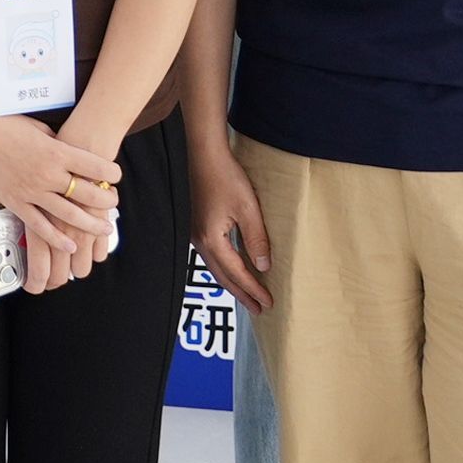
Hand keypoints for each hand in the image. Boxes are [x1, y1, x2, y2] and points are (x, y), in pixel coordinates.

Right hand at [0, 114, 120, 290]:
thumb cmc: (6, 125)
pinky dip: (56, 238)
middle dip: (106, 200)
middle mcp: (48, 173)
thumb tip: (72, 154)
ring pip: (68, 214)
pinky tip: (70, 244)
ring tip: (104, 229)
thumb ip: (58, 145)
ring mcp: (31, 190)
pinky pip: (39, 225)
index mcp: (57, 152)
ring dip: (90, 224)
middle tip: (114, 203)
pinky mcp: (16, 202)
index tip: (117, 176)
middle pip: (87, 193)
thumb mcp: (40, 129)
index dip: (111, 173)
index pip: (95, 166)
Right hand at [191, 141, 273, 313]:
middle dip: (241, 293)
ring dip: (231, 281)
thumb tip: (264, 265)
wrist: (201, 153)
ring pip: (214, 265)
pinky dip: (223, 266)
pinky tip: (231, 265)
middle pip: (222, 275)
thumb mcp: (247, 208)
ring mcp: (194, 232)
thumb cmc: (224, 177)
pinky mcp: (195, 224)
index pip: (236, 272)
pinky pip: (210, 254)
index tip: (268, 302)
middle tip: (257, 309)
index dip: (253, 288)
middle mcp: (199, 240)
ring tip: (246, 293)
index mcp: (212, 239)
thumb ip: (256, 238)